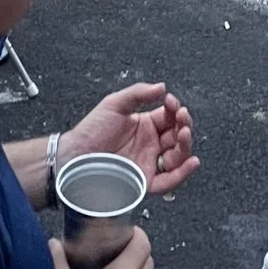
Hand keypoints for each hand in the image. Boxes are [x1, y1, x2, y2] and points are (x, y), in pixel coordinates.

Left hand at [60, 82, 199, 197]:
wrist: (74, 155)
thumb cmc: (91, 131)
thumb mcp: (114, 104)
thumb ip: (138, 93)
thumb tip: (162, 87)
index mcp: (145, 126)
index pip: (169, 117)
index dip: (174, 109)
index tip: (172, 102)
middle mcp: (151, 145)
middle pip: (177, 136)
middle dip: (183, 124)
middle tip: (181, 116)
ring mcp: (149, 163)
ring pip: (177, 157)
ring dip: (185, 145)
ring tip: (184, 132)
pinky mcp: (145, 182)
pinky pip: (169, 181)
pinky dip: (183, 173)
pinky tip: (193, 161)